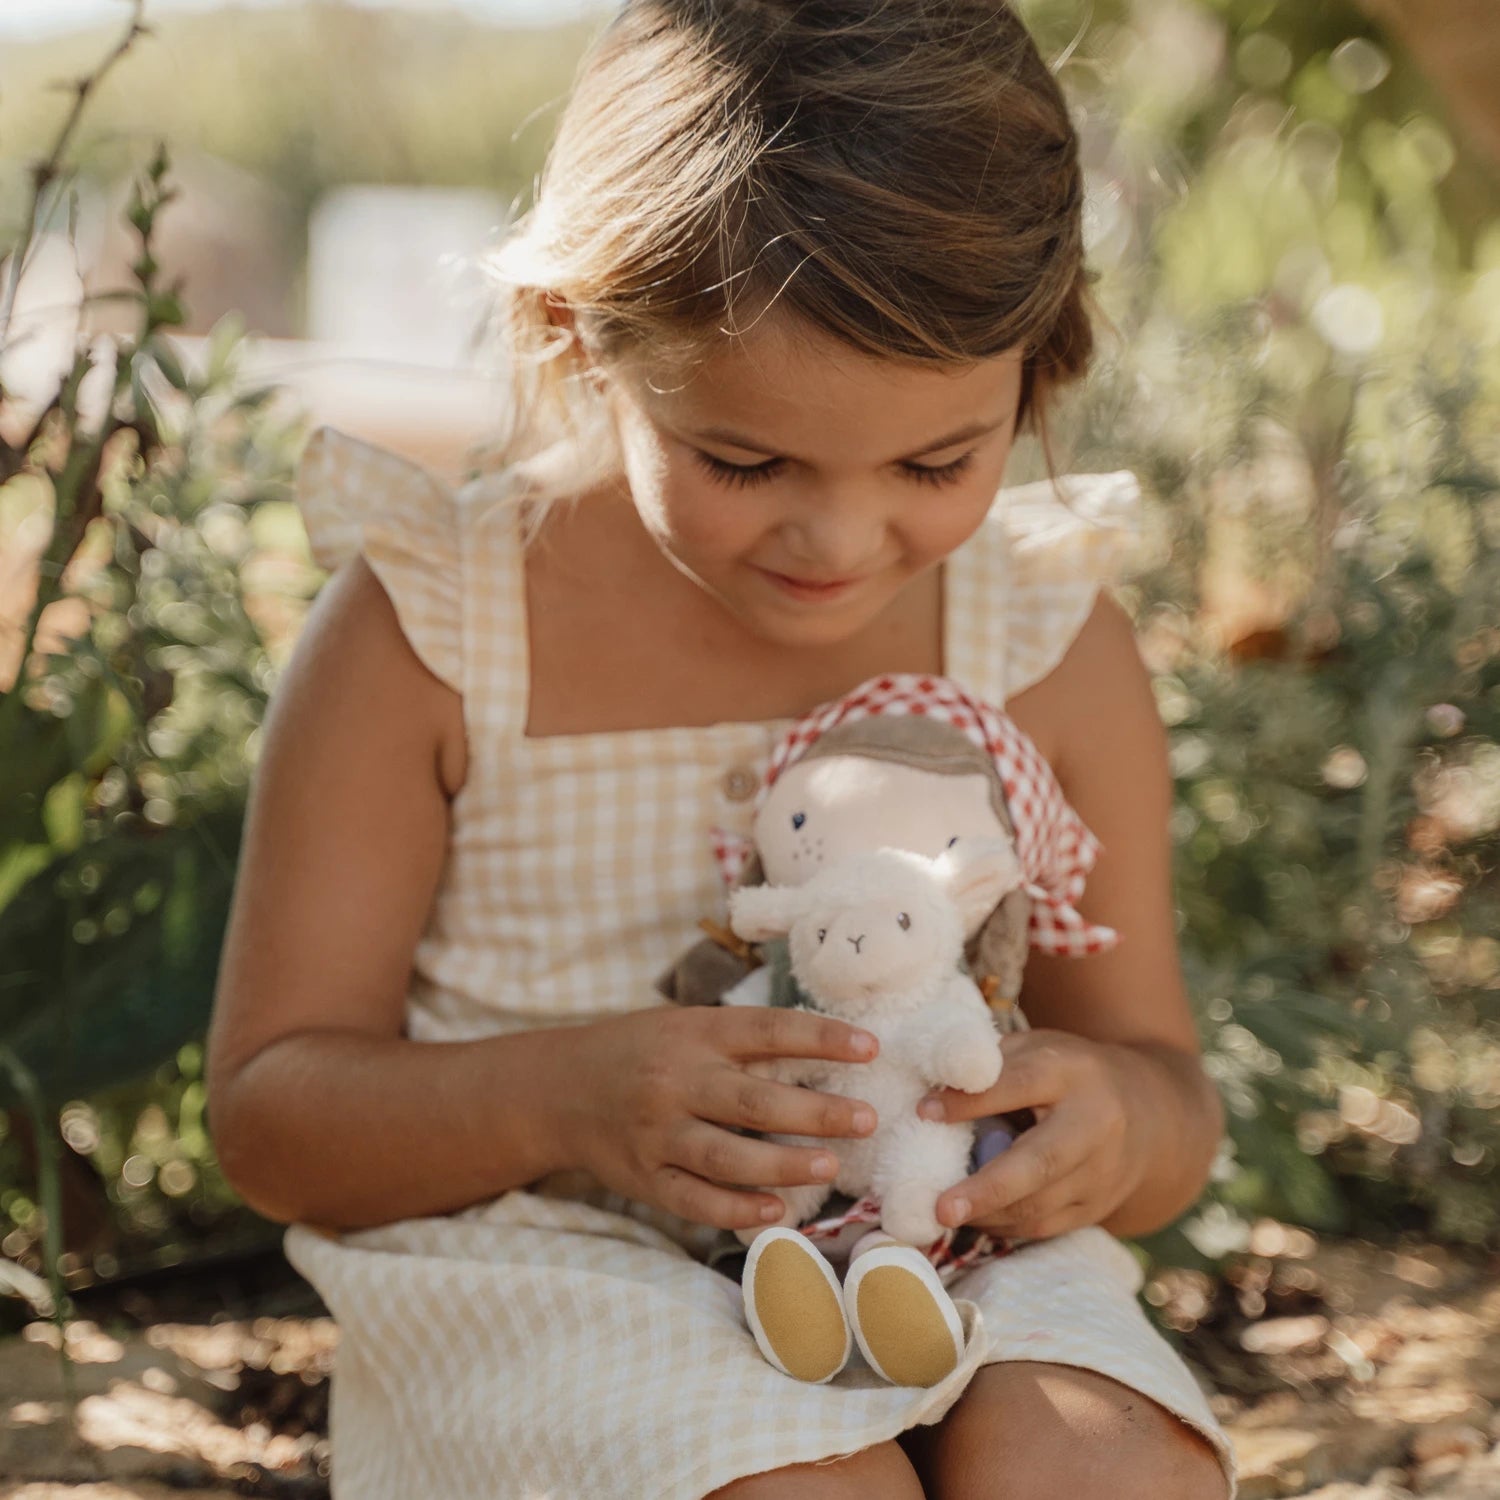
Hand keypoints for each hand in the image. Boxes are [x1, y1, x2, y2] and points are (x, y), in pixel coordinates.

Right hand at [563, 1004, 879, 1233]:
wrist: (559, 1089)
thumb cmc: (642, 1051)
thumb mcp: (686, 1026)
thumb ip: (742, 1041)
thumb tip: (825, 1052)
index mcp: (695, 1034)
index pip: (767, 1030)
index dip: (821, 1037)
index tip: (870, 1047)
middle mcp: (677, 1081)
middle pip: (754, 1100)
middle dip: (816, 1112)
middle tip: (866, 1119)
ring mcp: (658, 1134)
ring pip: (727, 1156)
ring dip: (783, 1164)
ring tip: (829, 1165)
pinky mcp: (645, 1178)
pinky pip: (695, 1200)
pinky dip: (736, 1208)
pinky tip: (776, 1211)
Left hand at [914, 1029, 1144, 1240]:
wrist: (1150, 1114)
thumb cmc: (1070, 1074)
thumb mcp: (1037, 1050)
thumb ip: (990, 1066)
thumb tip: (930, 1092)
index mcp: (1072, 1073)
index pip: (1018, 1085)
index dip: (970, 1100)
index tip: (924, 1111)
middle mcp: (1093, 1125)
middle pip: (1040, 1162)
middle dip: (987, 1188)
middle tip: (940, 1208)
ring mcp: (1100, 1173)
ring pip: (1040, 1205)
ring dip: (987, 1215)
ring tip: (941, 1214)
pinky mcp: (1096, 1208)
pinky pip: (1044, 1226)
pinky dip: (1003, 1227)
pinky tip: (973, 1219)